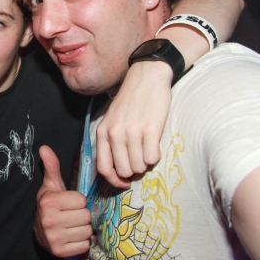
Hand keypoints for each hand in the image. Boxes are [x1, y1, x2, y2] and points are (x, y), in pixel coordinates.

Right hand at [35, 146, 91, 257]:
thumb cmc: (50, 205)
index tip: (69, 203)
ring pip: (87, 231)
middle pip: (85, 216)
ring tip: (72, 226)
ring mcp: (54, 238)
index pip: (80, 200)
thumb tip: (44, 147)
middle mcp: (49, 220)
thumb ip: (52, 167)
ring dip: (82, 229)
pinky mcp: (60, 251)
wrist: (39, 232)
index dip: (77, 201)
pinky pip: (84, 245)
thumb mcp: (51, 186)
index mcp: (48, 202)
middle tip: (71, 215)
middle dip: (81, 215)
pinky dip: (81, 242)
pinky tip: (71, 237)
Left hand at [96, 60, 171, 188]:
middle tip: (140, 160)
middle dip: (133, 171)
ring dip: (145, 163)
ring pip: (139, 167)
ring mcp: (132, 132)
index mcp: (103, 132)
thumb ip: (110, 141)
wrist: (147, 77)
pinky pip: (153, 158)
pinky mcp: (151, 129)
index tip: (124, 182)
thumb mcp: (112, 120)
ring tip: (147, 149)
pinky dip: (155, 156)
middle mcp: (115, 134)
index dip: (114, 180)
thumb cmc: (130, 101)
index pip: (103, 168)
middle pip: (123, 170)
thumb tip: (116, 169)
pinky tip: (155, 144)